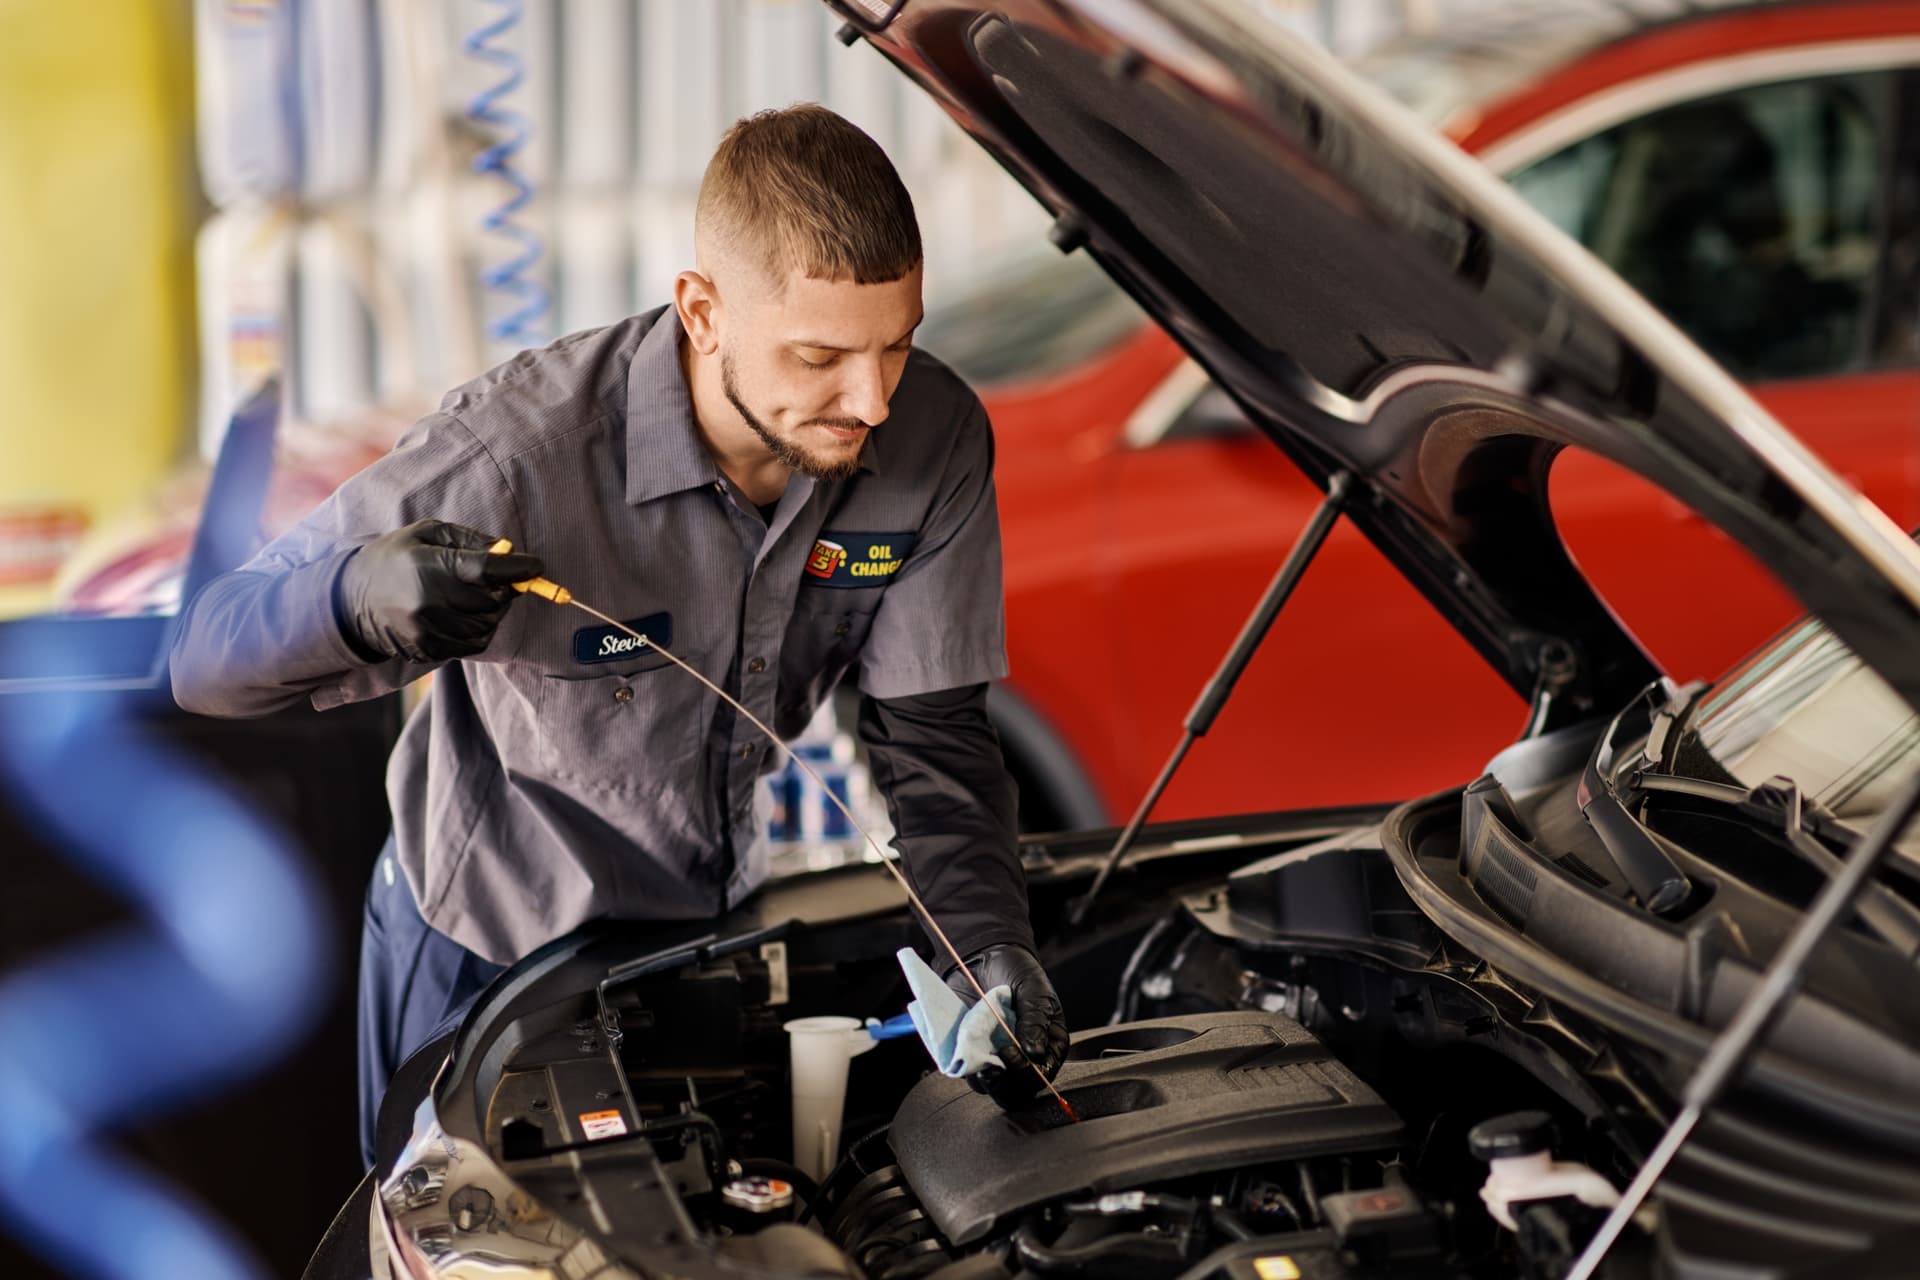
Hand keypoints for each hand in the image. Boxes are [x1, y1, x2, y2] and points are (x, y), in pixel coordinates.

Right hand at [333, 520, 544, 663]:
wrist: (351, 601)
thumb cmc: (395, 558)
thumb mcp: (426, 534)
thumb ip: (469, 540)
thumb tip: (507, 550)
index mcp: (429, 566)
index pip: (487, 570)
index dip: (519, 568)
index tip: (536, 565)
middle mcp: (429, 601)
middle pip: (493, 600)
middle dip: (503, 589)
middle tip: (497, 580)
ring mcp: (428, 630)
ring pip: (488, 625)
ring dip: (493, 612)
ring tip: (475, 597)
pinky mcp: (429, 650)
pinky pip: (474, 644)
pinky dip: (479, 630)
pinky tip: (463, 615)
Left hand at [943, 943, 1067, 1107]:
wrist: (985, 958)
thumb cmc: (1018, 973)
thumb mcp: (1033, 990)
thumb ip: (1035, 1020)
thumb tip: (1033, 1053)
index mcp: (1048, 1045)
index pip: (1041, 1074)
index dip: (1025, 1072)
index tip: (1008, 1052)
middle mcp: (1026, 1058)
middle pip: (1018, 1091)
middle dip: (1004, 1085)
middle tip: (990, 1068)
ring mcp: (999, 1058)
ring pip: (994, 1088)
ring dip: (983, 1079)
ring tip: (974, 1055)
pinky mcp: (976, 1055)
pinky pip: (971, 1074)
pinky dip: (966, 1068)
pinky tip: (964, 1049)